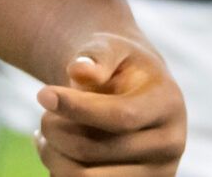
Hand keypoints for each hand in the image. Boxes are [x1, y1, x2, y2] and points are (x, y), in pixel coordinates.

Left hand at [35, 35, 184, 175]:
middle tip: (43, 115)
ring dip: (53, 155)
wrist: (132, 89)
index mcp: (168, 104)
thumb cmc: (117, 64)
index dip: (78, 108)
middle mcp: (169, 145)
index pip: (121, 116)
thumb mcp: (110, 46)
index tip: (42, 94)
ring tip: (44, 133)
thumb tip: (79, 70)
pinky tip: (54, 150)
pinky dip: (60, 172)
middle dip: (56, 129)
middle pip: (97, 149)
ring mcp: (155, 174)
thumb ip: (97, 55)